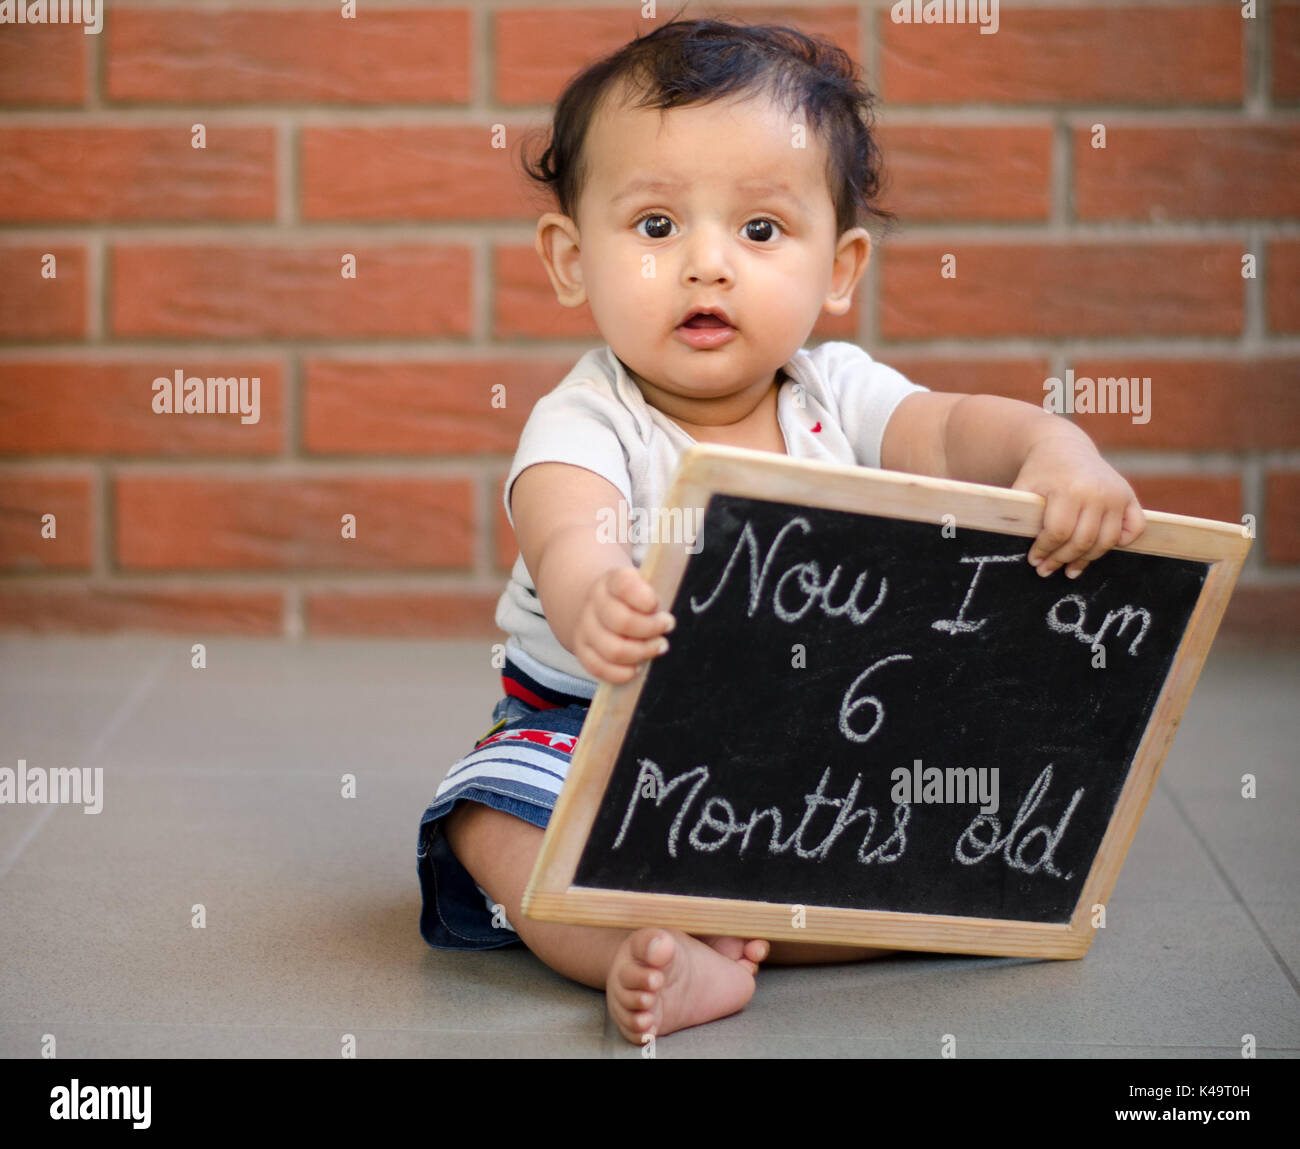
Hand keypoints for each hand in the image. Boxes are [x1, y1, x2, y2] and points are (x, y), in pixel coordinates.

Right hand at [571, 566, 675, 683]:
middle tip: (667, 627)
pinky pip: (598, 668)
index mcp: (611, 581)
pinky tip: (637, 667)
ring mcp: (585, 627)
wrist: (600, 604)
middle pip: (621, 622)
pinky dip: (621, 673)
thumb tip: (675, 613)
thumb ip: (657, 593)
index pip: (624, 585)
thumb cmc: (633, 597)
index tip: (657, 605)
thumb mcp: (644, 584)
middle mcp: (594, 602)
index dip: (643, 598)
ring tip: (659, 647)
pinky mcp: (582, 649)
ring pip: (613, 650)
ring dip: (642, 653)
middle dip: (650, 629)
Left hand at [1011, 437, 1145, 578]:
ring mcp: (1116, 495)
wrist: (1064, 447)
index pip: (1058, 532)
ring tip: (1069, 568)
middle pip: (1082, 541)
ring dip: (1086, 559)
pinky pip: (1134, 528)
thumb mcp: (1023, 487)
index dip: (1045, 550)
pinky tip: (1101, 548)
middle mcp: (1097, 492)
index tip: (1034, 560)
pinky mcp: (1129, 497)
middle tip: (1047, 569)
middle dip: (1061, 559)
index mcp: (1069, 489)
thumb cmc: (1040, 471)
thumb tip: (1013, 544)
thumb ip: (1018, 513)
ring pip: (1106, 541)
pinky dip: (1122, 542)